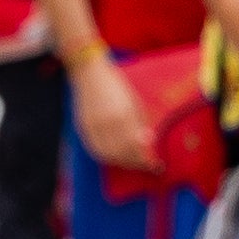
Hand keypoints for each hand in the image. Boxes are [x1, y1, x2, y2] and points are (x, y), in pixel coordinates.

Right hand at [69, 49, 155, 172]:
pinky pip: (94, 150)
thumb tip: (149, 141)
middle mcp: (106, 123)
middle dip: (135, 163)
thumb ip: (140, 122)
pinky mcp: (83, 128)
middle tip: (147, 165)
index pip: (136, 146)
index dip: (146, 158)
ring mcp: (92, 126)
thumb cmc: (116, 84)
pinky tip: (116, 157)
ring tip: (134, 162)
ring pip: (107, 155)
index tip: (156, 163)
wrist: (89, 73)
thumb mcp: (134, 101)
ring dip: (122, 162)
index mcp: (123, 115)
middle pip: (121, 153)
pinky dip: (107, 157)